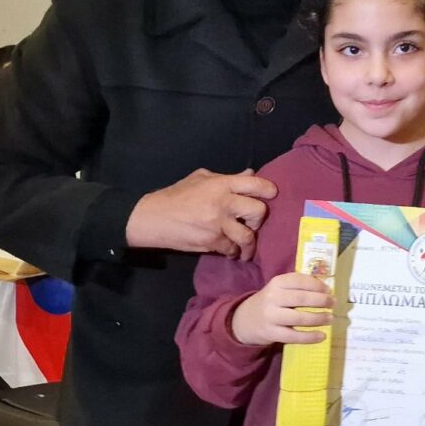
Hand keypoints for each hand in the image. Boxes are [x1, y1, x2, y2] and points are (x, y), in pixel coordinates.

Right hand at [126, 168, 276, 259]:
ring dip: (249, 243)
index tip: (272, 195)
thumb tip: (251, 174)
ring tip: (246, 246)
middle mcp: (223, 203)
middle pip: (258, 211)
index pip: (255, 184)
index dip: (269, 190)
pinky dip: (232, 251)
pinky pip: (231, 249)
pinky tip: (229, 250)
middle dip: (259, 219)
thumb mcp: (201, 178)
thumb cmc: (176, 195)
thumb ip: (228, 177)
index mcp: (221, 184)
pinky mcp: (211, 242)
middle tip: (253, 223)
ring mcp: (218, 224)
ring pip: (248, 236)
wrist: (152, 218)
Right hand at [230, 272, 333, 345]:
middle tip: (333, 303)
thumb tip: (325, 288)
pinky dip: (309, 337)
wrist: (245, 320)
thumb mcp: (279, 288)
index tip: (329, 290)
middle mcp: (273, 298)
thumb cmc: (271, 301)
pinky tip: (322, 336)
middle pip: (301, 298)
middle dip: (321, 301)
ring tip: (331, 318)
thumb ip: (298, 285)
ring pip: (299, 318)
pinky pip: (293, 336)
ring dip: (318, 318)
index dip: (317, 285)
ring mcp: (271, 316)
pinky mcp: (271, 333)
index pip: (300, 280)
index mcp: (277, 283)